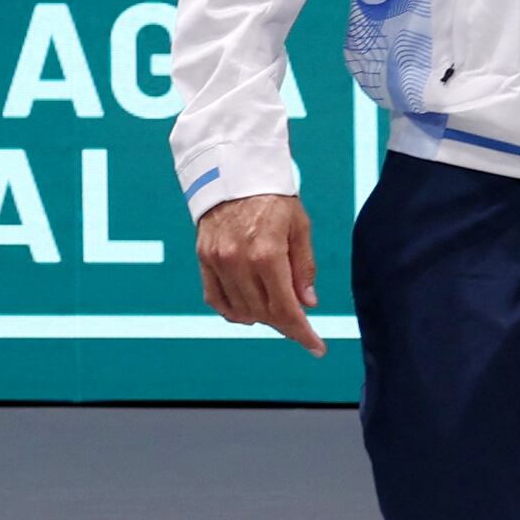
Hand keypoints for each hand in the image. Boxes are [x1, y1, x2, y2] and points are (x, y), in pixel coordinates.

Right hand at [195, 191, 324, 354]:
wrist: (234, 172)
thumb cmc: (273, 198)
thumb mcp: (300, 227)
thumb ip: (304, 268)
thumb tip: (308, 305)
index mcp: (268, 253)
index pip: (286, 308)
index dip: (302, 333)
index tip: (316, 347)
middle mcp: (239, 261)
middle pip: (264, 313)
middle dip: (286, 324)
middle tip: (300, 324)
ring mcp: (217, 262)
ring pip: (240, 311)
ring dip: (261, 317)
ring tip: (277, 310)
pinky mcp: (203, 259)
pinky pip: (216, 299)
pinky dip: (233, 311)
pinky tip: (250, 309)